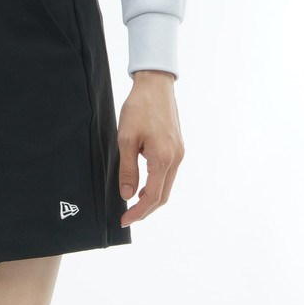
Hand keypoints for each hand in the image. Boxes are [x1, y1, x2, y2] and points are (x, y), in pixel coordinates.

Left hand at [117, 70, 184, 225]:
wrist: (156, 84)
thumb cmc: (140, 107)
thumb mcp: (126, 139)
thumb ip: (128, 169)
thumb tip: (127, 195)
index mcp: (164, 158)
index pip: (153, 196)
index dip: (139, 212)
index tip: (125, 220)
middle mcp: (176, 158)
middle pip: (163, 196)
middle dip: (146, 210)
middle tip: (128, 216)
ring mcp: (179, 153)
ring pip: (167, 186)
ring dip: (151, 198)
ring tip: (133, 204)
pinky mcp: (177, 147)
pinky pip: (168, 174)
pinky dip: (156, 185)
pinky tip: (143, 186)